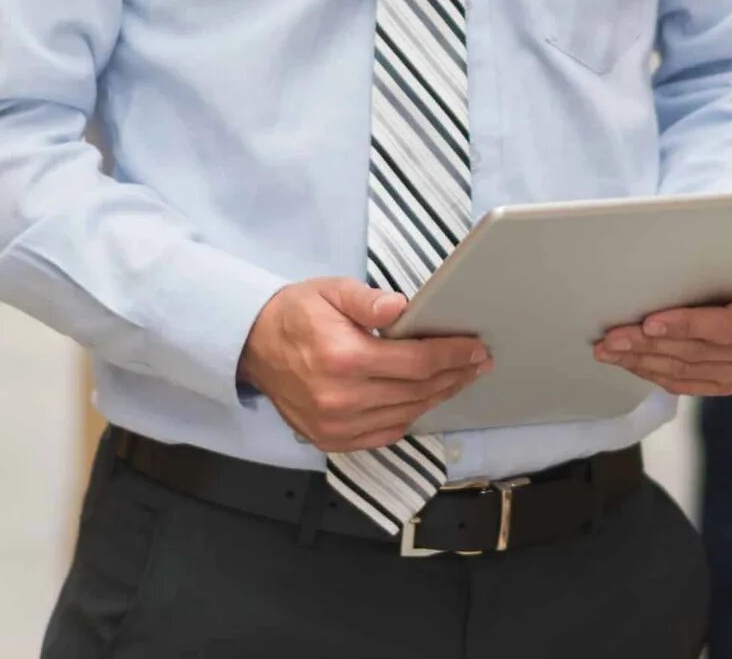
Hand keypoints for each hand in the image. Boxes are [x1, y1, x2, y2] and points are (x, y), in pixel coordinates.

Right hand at [240, 279, 491, 453]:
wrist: (253, 347)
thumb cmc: (296, 314)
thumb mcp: (330, 291)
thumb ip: (368, 300)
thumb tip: (402, 306)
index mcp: (344, 358)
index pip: (416, 362)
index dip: (452, 356)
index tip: (476, 348)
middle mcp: (341, 398)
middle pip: (417, 392)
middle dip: (454, 376)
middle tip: (478, 363)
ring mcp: (335, 425)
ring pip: (405, 415)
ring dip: (437, 397)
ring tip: (457, 379)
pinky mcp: (331, 440)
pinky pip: (385, 434)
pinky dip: (409, 417)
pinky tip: (423, 400)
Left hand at [596, 264, 731, 396]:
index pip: (726, 326)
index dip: (686, 326)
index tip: (650, 322)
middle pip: (698, 351)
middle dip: (649, 344)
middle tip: (612, 337)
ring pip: (686, 370)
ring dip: (642, 360)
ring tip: (608, 349)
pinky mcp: (726, 382)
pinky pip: (685, 384)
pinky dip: (653, 373)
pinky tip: (628, 361)